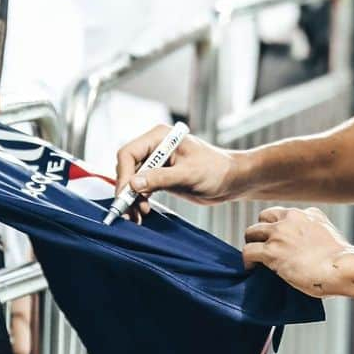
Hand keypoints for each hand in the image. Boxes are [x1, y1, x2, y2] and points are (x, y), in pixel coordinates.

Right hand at [114, 125, 238, 217]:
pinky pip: (141, 188)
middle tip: (130, 212)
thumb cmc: (215, 169)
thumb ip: (160, 178)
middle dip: (126, 191)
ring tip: (138, 216)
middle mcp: (156, 147)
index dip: (123, 175)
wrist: (231, 180)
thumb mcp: (188, 174)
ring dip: (131, 199)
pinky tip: (143, 212)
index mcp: (160, 137)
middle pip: (127, 168)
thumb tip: (132, 183)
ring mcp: (157, 162)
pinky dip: (139, 201)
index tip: (124, 197)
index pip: (129, 153)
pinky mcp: (161, 177)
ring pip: (132, 181)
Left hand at [243, 207, 349, 298]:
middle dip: (261, 231)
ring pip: (251, 231)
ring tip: (254, 258)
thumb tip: (312, 251)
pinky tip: (251, 269)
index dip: (280, 227)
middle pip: (264, 216)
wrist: (341, 267)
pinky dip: (247, 261)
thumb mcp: (331, 237)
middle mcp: (292, 218)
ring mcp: (280, 233)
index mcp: (308, 214)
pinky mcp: (271, 251)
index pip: (285, 214)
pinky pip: (248, 251)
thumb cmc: (341, 261)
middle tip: (263, 246)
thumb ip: (317, 235)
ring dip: (251, 243)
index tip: (280, 240)